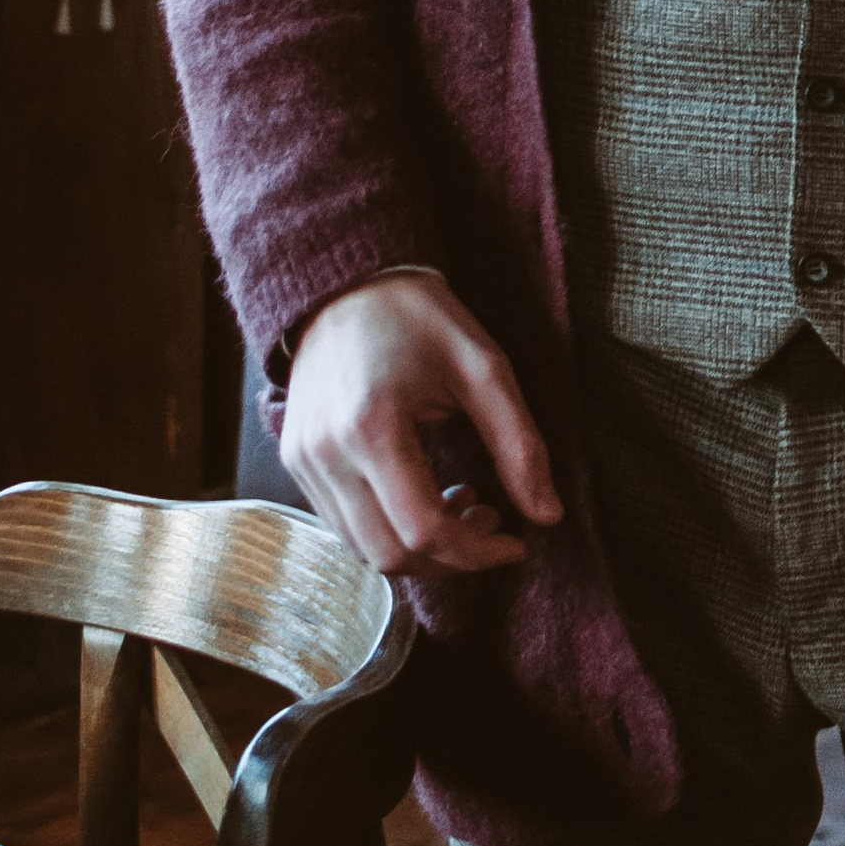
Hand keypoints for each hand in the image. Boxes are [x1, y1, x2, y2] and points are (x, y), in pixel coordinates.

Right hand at [280, 270, 563, 578]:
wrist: (345, 286)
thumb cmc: (418, 318)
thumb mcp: (483, 367)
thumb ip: (519, 443)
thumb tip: (549, 515)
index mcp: (371, 427)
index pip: (424, 532)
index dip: (478, 553)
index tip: (518, 541)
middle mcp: (325, 455)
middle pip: (390, 556)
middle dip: (452, 559)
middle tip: (491, 520)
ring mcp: (303, 462)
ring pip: (364, 551)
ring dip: (420, 549)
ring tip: (461, 504)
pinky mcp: (295, 464)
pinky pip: (344, 527)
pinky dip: (388, 531)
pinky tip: (423, 496)